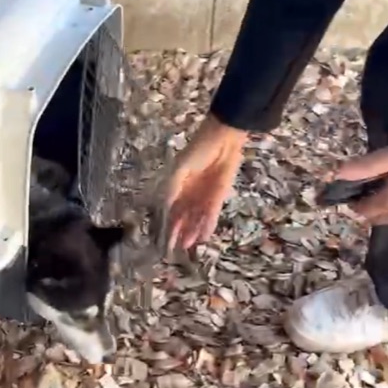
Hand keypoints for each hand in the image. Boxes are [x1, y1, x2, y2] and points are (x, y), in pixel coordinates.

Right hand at [165, 114, 247, 250]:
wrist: (223, 139)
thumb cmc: (198, 149)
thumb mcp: (180, 168)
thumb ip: (173, 188)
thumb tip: (166, 207)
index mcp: (179, 185)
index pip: (171, 209)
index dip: (168, 223)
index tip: (164, 238)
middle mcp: (191, 193)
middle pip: (184, 217)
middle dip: (180, 231)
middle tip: (176, 248)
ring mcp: (205, 195)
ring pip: (197, 218)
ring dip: (193, 231)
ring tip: (189, 245)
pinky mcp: (219, 196)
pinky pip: (212, 213)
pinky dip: (207, 225)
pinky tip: (204, 236)